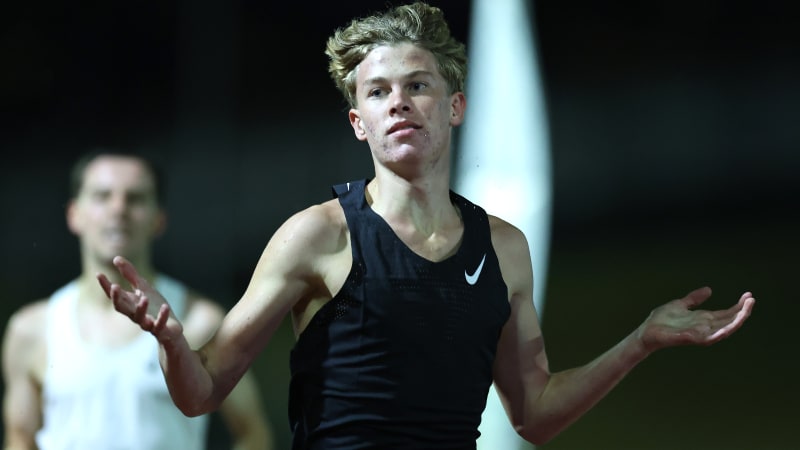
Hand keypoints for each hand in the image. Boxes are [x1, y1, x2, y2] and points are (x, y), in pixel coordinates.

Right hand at [97, 256, 183, 343]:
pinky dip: (161, 317)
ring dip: (141, 308)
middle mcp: (135, 314)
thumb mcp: (143, 288)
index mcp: (130, 303)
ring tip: (144, 298)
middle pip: (121, 308)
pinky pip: (159, 325)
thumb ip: (130, 275)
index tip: (99, 274)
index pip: (114, 295)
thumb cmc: (154, 307)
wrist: (170, 327)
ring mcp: (147, 323)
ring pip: (139, 318)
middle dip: (117, 298)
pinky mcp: (160, 330)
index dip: (106, 286)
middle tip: (115, 286)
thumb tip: (116, 258)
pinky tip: (164, 307)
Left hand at [636, 287, 754, 353]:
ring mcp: (700, 334)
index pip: (726, 313)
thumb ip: (694, 299)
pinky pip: (711, 338)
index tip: (748, 295)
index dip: (738, 306)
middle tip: (752, 300)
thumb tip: (709, 289)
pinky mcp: (693, 339)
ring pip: (725, 329)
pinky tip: (730, 326)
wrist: (647, 331)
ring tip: (747, 309)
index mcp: (704, 319)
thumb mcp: (680, 304)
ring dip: (737, 320)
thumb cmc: (661, 320)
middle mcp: (705, 327)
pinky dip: (721, 333)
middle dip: (742, 311)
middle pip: (729, 320)